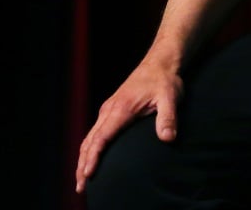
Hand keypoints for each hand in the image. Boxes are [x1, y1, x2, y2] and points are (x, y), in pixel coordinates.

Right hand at [75, 59, 183, 193]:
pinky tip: (89, 159)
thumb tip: (167, 138)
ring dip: (83, 158)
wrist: (159, 63)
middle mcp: (110, 109)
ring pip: (90, 137)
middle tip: (80, 186)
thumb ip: (168, 117)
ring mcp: (108, 109)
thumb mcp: (171, 97)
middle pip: (90, 140)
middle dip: (83, 164)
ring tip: (81, 179)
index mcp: (121, 108)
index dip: (93, 157)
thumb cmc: (165, 80)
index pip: (102, 137)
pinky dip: (88, 148)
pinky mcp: (111, 110)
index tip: (87, 173)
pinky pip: (95, 132)